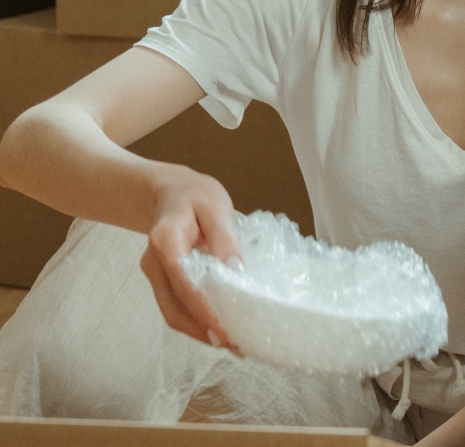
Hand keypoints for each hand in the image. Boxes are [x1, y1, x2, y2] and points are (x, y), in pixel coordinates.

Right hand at [139, 166, 241, 351]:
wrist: (169, 192)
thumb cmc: (194, 195)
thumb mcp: (215, 206)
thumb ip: (225, 238)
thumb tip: (236, 271)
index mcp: (165, 240)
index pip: (183, 281)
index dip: (203, 309)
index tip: (225, 329)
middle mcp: (154, 263)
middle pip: (174, 307)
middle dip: (204, 330)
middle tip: (237, 345)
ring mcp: (155, 274)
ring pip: (173, 314)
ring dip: (201, 332)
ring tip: (233, 343)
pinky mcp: (163, 282)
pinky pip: (177, 307)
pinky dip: (197, 323)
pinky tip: (219, 329)